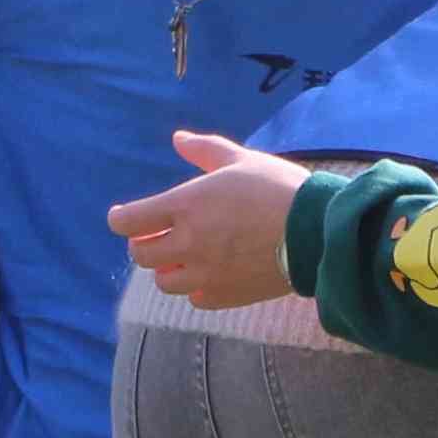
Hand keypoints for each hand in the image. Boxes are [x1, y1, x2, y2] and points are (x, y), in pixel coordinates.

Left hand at [109, 130, 304, 310]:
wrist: (316, 232)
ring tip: (184, 255)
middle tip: (158, 234)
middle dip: (144, 243)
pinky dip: (196, 287)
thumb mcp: (241, 159)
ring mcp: (205, 273)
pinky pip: (195, 298)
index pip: (129, 221)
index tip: (124, 217)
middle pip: (141, 254)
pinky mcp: (225, 295)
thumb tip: (177, 139)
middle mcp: (188, 243)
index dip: (121, 219)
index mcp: (186, 206)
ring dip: (167, 268)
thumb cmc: (279, 189)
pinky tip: (209, 273)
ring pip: (164, 281)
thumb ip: (204, 150)